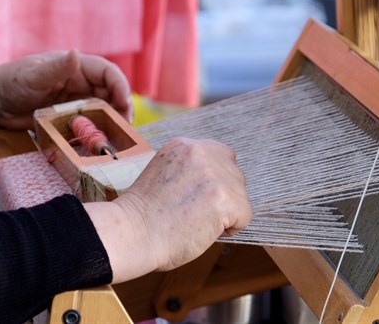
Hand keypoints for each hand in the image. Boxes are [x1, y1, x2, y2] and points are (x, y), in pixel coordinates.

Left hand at [0, 50, 131, 129]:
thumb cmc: (9, 83)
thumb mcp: (32, 76)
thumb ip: (56, 69)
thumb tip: (76, 54)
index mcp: (75, 68)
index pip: (107, 73)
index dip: (120, 86)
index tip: (124, 104)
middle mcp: (79, 84)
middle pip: (110, 93)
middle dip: (121, 108)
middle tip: (125, 127)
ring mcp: (74, 103)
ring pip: (103, 111)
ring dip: (112, 122)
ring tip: (117, 137)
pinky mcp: (68, 120)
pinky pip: (89, 125)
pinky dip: (97, 133)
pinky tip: (100, 143)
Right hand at [85, 138, 251, 282]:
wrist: (132, 233)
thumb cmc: (143, 215)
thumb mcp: (164, 173)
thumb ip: (190, 169)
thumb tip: (216, 181)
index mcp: (184, 145)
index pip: (221, 155)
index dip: (214, 180)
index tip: (198, 197)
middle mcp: (201, 152)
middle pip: (234, 174)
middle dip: (222, 196)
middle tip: (194, 213)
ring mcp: (215, 174)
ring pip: (241, 195)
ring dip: (226, 212)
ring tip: (195, 221)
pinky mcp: (226, 198)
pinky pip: (245, 215)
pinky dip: (231, 228)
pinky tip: (204, 229)